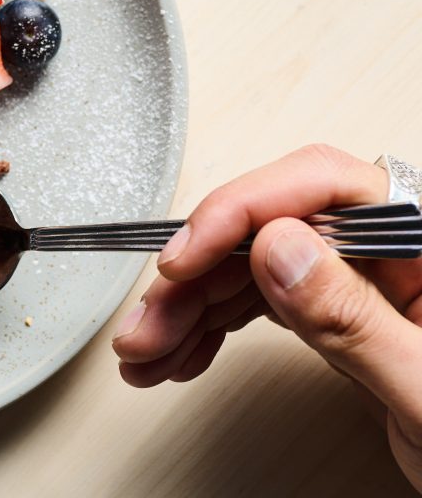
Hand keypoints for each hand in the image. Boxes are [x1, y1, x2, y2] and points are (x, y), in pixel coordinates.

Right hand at [112, 144, 421, 489]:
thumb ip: (356, 320)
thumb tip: (278, 248)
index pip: (323, 187)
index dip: (241, 210)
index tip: (185, 255)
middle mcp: (394, 251)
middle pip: (270, 230)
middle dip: (196, 279)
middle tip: (150, 325)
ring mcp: (366, 282)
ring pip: (252, 267)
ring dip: (189, 310)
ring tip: (147, 352)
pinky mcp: (342, 315)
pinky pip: (261, 303)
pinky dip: (212, 329)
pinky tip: (183, 354)